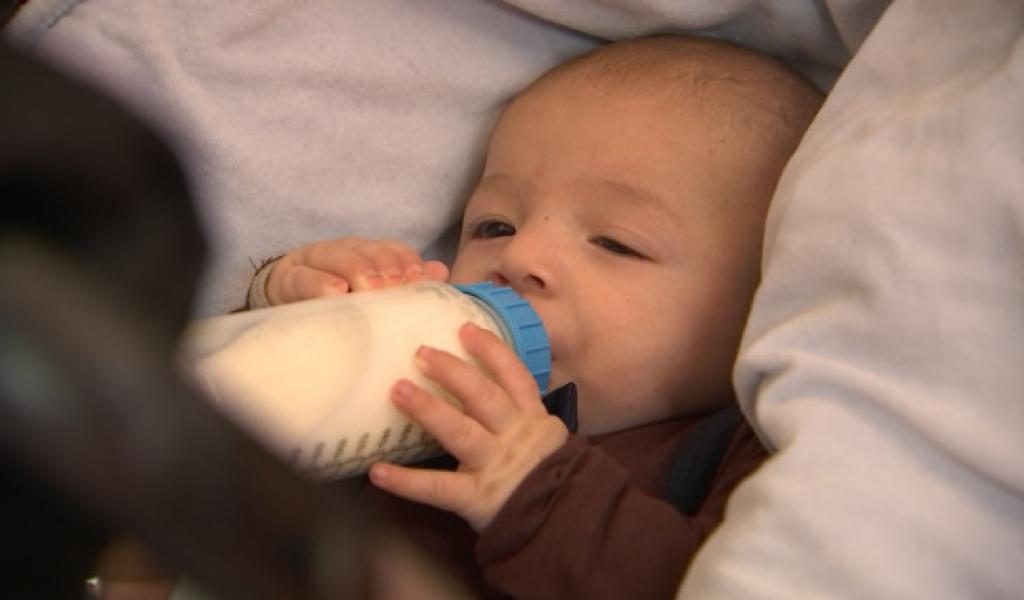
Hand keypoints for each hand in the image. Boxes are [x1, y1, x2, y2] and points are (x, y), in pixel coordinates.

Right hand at [265, 237, 448, 304]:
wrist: (286, 306)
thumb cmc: (339, 304)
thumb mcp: (373, 296)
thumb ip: (406, 284)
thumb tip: (440, 272)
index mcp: (366, 253)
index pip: (390, 248)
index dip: (405, 259)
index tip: (416, 277)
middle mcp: (342, 250)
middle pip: (365, 249)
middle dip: (383, 265)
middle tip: (394, 285)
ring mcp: (314, 261)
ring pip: (335, 255)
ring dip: (355, 269)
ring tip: (368, 288)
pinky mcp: (288, 279)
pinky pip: (303, 278)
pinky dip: (319, 283)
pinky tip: (335, 293)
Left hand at [369, 322, 568, 531]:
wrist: (561, 522)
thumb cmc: (542, 477)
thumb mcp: (541, 439)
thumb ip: (515, 415)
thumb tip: (472, 382)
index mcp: (531, 418)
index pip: (514, 377)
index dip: (490, 351)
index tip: (464, 328)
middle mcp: (514, 436)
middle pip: (484, 397)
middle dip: (452, 372)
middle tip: (420, 353)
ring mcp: (495, 466)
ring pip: (461, 432)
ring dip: (428, 409)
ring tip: (398, 389)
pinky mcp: (477, 498)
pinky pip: (438, 488)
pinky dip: (406, 482)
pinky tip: (377, 472)